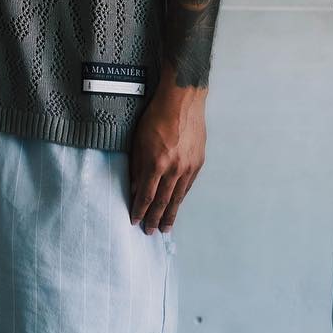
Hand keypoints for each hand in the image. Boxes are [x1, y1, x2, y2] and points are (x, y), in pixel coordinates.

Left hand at [129, 77, 205, 233]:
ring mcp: (188, 166)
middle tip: (151, 232)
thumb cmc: (156, 116)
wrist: (182, 100)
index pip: (146, 195)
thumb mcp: (138, 141)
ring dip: (170, 214)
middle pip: (163, 201)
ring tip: (166, 227)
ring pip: (178, 197)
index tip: (135, 221)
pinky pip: (188, 186)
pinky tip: (177, 205)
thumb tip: (135, 188)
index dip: (140, 210)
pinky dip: (181, 198)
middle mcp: (174, 169)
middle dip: (155, 218)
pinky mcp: (198, 162)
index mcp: (157, 163)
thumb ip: (137, 167)